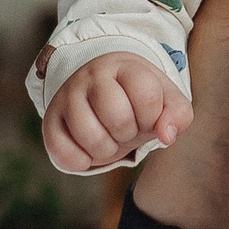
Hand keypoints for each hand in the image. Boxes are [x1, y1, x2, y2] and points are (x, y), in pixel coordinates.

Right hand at [43, 50, 187, 172]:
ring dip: (108, 150)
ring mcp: (67, 96)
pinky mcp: (50, 120)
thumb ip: (178, 115)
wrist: (101, 92)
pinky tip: (89, 150)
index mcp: (126, 66)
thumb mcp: (165, 100)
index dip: (152, 117)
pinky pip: (64, 154)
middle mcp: (92, 75)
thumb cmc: (137, 99)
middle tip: (127, 128)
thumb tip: (167, 136)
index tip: (147, 116)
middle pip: (118, 119)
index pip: (147, 96)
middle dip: (130, 134)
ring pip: (91, 138)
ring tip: (109, 137)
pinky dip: (82, 162)